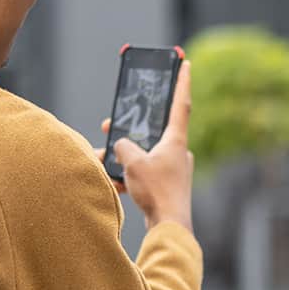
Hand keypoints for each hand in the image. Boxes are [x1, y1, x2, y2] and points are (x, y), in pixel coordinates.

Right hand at [105, 59, 193, 231]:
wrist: (169, 226)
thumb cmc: (157, 191)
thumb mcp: (133, 162)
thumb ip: (124, 146)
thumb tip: (121, 145)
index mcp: (176, 140)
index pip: (180, 103)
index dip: (181, 82)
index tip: (185, 63)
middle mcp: (178, 152)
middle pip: (152, 131)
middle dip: (129, 129)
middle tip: (108, 124)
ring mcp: (173, 169)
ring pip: (144, 154)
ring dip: (124, 157)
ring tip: (103, 161)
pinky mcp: (167, 185)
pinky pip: (144, 173)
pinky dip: (128, 176)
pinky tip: (114, 183)